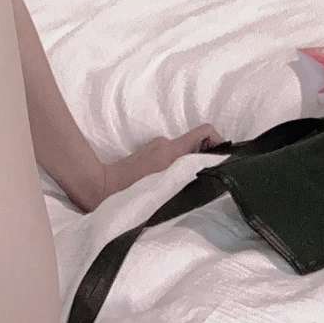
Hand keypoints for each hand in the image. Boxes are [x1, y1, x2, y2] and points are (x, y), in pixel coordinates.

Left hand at [95, 124, 226, 205]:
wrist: (99, 188)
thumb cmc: (128, 191)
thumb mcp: (163, 187)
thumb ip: (186, 177)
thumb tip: (208, 172)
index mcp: (171, 150)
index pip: (204, 131)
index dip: (220, 142)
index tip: (224, 163)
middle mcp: (165, 144)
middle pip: (197, 145)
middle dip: (207, 161)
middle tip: (210, 183)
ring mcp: (156, 149)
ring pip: (184, 155)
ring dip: (191, 168)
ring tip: (189, 191)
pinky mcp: (149, 157)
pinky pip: (172, 160)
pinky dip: (178, 171)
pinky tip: (172, 190)